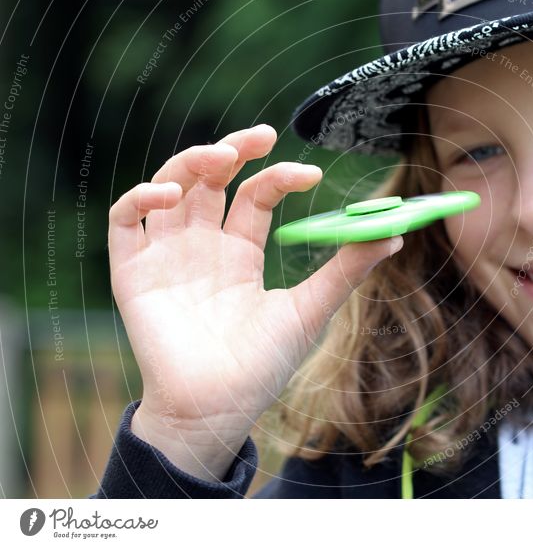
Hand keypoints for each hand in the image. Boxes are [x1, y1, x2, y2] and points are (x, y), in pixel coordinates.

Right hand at [108, 125, 402, 479]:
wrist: (218, 408)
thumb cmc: (263, 365)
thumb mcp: (310, 309)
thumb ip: (346, 269)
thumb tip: (395, 232)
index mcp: (241, 252)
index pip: (256, 195)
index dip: (279, 176)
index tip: (312, 173)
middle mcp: (204, 246)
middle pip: (211, 179)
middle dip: (233, 149)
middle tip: (263, 136)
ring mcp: (167, 256)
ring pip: (171, 188)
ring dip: (190, 163)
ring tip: (220, 157)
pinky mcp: (133, 272)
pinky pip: (125, 222)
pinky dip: (142, 197)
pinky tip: (170, 194)